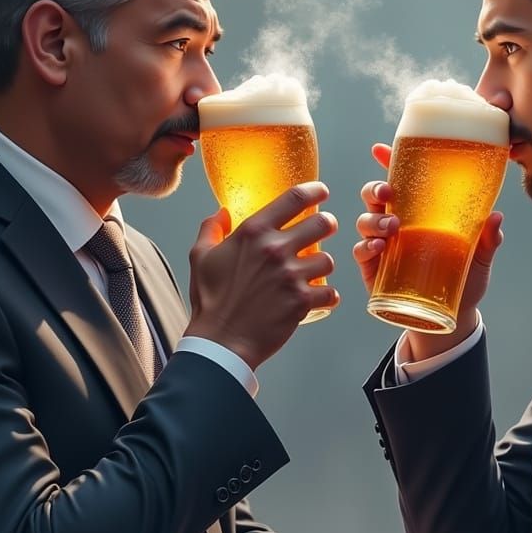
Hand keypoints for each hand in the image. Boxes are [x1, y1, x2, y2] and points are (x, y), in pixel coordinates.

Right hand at [186, 182, 338, 369]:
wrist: (220, 341)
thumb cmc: (210, 300)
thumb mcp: (200, 257)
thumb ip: (211, 229)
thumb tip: (222, 213)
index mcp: (253, 232)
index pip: (294, 198)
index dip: (314, 191)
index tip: (322, 192)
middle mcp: (275, 249)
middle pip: (322, 224)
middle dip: (327, 225)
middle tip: (325, 229)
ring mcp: (291, 276)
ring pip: (328, 260)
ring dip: (323, 265)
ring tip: (313, 271)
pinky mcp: (302, 301)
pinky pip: (330, 292)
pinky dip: (328, 296)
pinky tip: (319, 297)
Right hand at [354, 143, 503, 357]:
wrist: (451, 317)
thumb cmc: (464, 280)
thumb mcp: (480, 258)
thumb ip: (487, 239)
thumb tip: (496, 217)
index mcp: (420, 212)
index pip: (401, 180)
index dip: (387, 162)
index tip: (379, 149)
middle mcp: (398, 223)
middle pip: (375, 196)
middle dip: (375, 188)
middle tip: (388, 192)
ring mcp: (383, 245)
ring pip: (365, 220)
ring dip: (373, 219)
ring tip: (392, 228)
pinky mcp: (374, 269)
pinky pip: (361, 251)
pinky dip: (365, 246)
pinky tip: (378, 247)